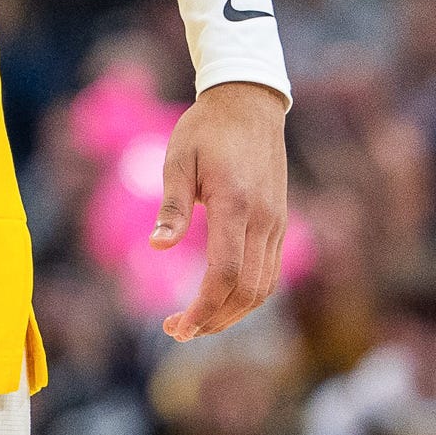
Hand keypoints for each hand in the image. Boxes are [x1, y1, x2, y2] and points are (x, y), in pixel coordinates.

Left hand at [151, 79, 288, 341]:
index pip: (224, 274)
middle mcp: (263, 219)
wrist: (249, 102)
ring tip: (197, 322)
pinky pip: (269, 272)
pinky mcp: (279, 223)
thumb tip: (156, 247)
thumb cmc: (206, 129)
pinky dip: (246, 295)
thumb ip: (171, 206)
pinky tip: (220, 298)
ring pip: (263, 288)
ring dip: (232, 314)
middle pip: (247, 292)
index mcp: (235, 204)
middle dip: (214, 320)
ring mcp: (276, 223)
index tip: (176, 326)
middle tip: (178, 331)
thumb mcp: (179, 158)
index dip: (203, 308)